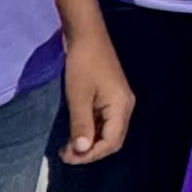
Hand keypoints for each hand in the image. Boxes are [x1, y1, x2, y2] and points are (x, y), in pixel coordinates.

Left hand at [60, 32, 133, 162]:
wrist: (86, 34)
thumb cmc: (82, 64)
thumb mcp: (78, 96)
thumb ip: (81, 125)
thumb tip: (81, 151)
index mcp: (122, 107)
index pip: (112, 142)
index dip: (91, 154)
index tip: (69, 157)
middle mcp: (125, 107)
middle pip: (112, 139)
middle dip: (90, 151)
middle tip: (66, 155)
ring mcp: (118, 101)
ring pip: (107, 131)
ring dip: (89, 142)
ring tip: (68, 147)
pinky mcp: (109, 96)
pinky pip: (103, 121)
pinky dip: (90, 130)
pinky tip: (75, 132)